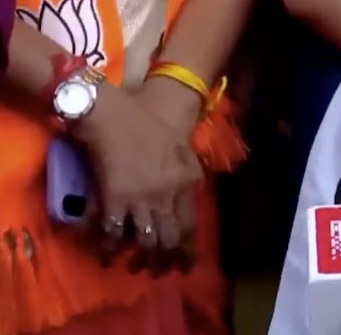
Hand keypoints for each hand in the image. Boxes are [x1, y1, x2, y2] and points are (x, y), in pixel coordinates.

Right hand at [70, 83, 202, 274]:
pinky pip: (112, 232)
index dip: (187, 249)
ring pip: (143, 240)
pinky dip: (108, 246)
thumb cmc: (149, 123)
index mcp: (186, 181)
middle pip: (168, 238)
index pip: (190, 225)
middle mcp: (166, 194)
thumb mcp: (182, 148)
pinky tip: (106, 254)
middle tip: (158, 272)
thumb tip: (189, 198)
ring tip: (134, 266)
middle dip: (164, 261)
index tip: (184, 265)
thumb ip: (187, 175)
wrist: (114, 112)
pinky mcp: (112, 197)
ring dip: (139, 258)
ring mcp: (140, 197)